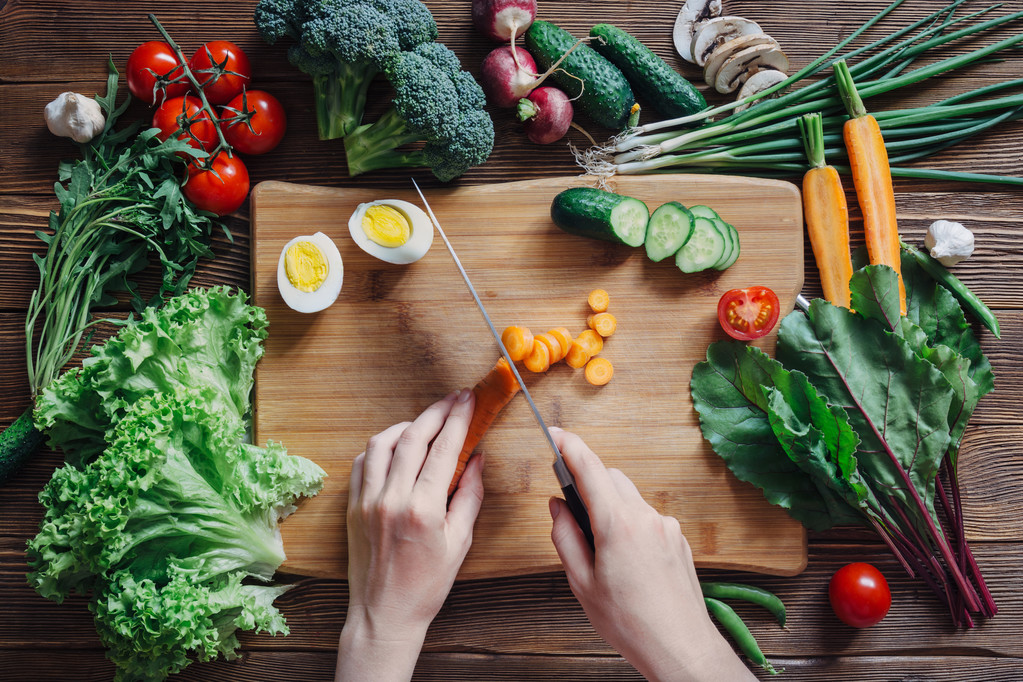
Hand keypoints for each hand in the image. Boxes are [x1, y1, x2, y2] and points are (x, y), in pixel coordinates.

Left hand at [336, 389, 482, 681]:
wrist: (384, 614)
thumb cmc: (426, 586)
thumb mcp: (459, 542)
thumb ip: (469, 496)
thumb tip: (476, 459)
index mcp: (423, 509)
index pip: (443, 449)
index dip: (458, 419)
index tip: (468, 401)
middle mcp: (391, 499)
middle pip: (413, 437)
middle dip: (436, 412)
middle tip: (453, 400)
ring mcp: (367, 501)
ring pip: (382, 443)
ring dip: (406, 425)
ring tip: (425, 422)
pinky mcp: (351, 507)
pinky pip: (362, 462)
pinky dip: (379, 446)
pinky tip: (394, 446)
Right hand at [547, 427, 754, 681]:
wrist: (680, 647)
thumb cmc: (631, 623)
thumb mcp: (582, 583)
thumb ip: (565, 537)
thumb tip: (558, 507)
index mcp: (618, 524)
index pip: (589, 468)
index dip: (568, 446)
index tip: (554, 434)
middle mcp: (646, 517)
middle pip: (611, 478)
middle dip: (589, 485)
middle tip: (572, 514)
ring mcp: (666, 527)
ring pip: (630, 499)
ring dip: (611, 509)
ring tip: (602, 552)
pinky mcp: (678, 539)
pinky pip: (647, 519)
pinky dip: (630, 526)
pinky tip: (627, 563)